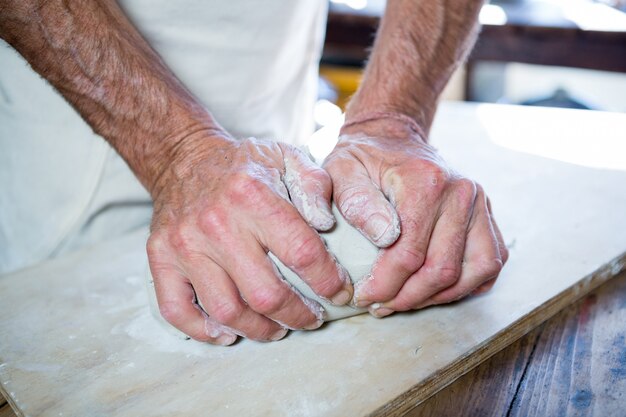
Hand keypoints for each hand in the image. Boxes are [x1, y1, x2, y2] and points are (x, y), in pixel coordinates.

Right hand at [147, 132, 352, 344]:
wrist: (183, 157)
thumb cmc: (242, 165)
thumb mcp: (286, 157)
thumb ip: (315, 185)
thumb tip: (327, 223)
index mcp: (252, 196)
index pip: (301, 253)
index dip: (328, 280)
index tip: (339, 292)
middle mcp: (216, 223)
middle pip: (265, 294)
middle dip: (298, 315)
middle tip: (311, 318)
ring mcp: (185, 244)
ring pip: (226, 311)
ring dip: (259, 330)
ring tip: (277, 328)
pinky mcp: (160, 257)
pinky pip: (177, 310)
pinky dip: (203, 331)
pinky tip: (229, 332)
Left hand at [323, 116, 507, 316]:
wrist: (392, 139)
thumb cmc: (363, 159)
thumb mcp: (342, 171)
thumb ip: (356, 202)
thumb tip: (384, 238)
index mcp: (425, 182)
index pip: (409, 253)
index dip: (385, 285)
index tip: (363, 297)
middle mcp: (461, 191)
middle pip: (442, 269)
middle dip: (407, 298)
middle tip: (380, 306)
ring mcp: (480, 203)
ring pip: (474, 273)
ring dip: (438, 297)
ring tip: (405, 301)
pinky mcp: (487, 215)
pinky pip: (490, 262)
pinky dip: (467, 284)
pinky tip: (436, 289)